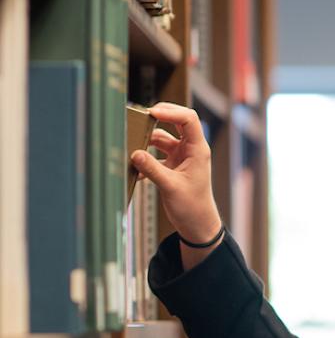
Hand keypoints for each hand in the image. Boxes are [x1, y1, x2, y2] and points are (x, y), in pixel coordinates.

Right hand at [129, 102, 221, 244]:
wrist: (197, 225)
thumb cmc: (193, 207)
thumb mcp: (170, 187)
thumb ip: (152, 169)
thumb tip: (134, 153)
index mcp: (198, 150)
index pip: (188, 119)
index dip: (170, 112)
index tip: (152, 114)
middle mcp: (190, 149)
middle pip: (175, 122)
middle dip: (157, 119)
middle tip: (139, 119)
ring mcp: (181, 157)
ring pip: (161, 138)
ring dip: (147, 141)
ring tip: (132, 144)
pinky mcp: (172, 166)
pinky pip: (156, 154)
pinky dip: (146, 158)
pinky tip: (136, 168)